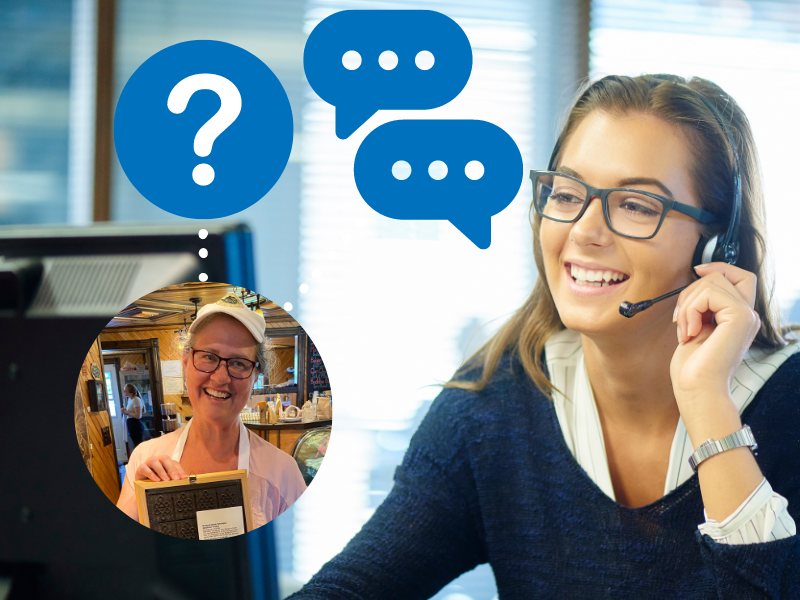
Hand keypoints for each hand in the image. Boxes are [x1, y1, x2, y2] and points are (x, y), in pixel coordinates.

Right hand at [135, 455, 186, 481]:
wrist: (142, 490)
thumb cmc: (156, 483)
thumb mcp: (166, 481)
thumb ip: (173, 479)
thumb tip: (184, 480)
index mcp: (166, 462)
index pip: (174, 463)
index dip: (180, 470)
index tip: (183, 478)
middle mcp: (157, 460)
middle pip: (165, 458)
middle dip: (171, 469)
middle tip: (175, 479)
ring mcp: (148, 463)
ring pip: (154, 460)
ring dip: (161, 470)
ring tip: (165, 480)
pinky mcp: (140, 469)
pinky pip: (144, 467)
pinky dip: (150, 473)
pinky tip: (156, 480)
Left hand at [670, 262, 759, 427]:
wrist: (698, 391)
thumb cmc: (693, 368)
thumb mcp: (695, 327)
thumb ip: (701, 305)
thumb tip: (697, 277)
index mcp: (738, 317)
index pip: (740, 276)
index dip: (719, 267)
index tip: (696, 270)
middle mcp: (748, 314)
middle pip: (720, 275)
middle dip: (690, 292)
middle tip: (680, 320)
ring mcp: (746, 315)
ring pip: (711, 282)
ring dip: (687, 304)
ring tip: (684, 331)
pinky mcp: (739, 317)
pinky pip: (709, 293)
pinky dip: (690, 310)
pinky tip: (689, 333)